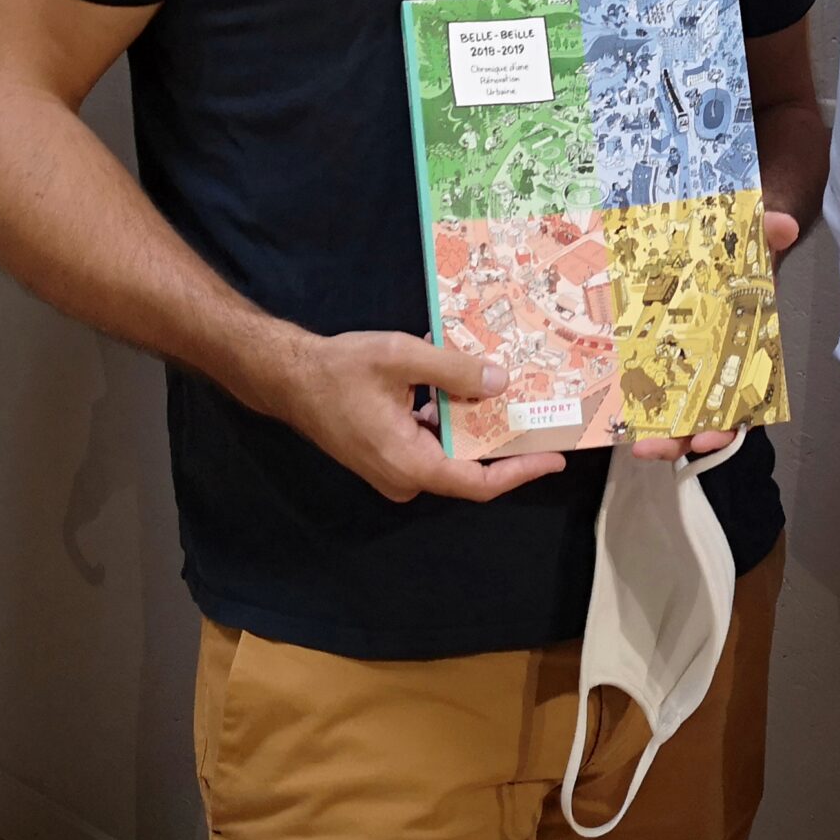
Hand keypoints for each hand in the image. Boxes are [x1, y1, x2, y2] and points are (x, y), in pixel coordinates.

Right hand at [276, 330, 564, 503]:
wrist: (287, 377)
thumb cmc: (338, 369)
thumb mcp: (399, 358)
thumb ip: (452, 370)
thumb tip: (500, 383)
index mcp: (409, 463)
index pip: (476, 482)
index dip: (519, 472)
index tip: (553, 457)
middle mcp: (404, 476)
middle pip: (467, 466)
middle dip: (502, 438)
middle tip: (538, 412)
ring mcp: (394, 467)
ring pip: (449, 449)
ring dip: (474, 421)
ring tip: (507, 388)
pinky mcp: (388, 452)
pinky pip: (431, 439)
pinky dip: (449, 414)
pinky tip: (460, 381)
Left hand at [632, 209, 801, 463]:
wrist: (699, 243)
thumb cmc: (726, 254)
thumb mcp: (743, 243)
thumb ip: (762, 235)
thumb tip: (783, 227)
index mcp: (738, 346)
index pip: (740, 394)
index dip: (728, 420)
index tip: (711, 435)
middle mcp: (710, 364)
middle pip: (702, 414)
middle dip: (684, 437)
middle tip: (663, 448)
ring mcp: (678, 363)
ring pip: (674, 411)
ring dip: (659, 434)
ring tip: (640, 445)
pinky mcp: (647, 356)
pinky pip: (644, 389)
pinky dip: (635, 408)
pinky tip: (617, 421)